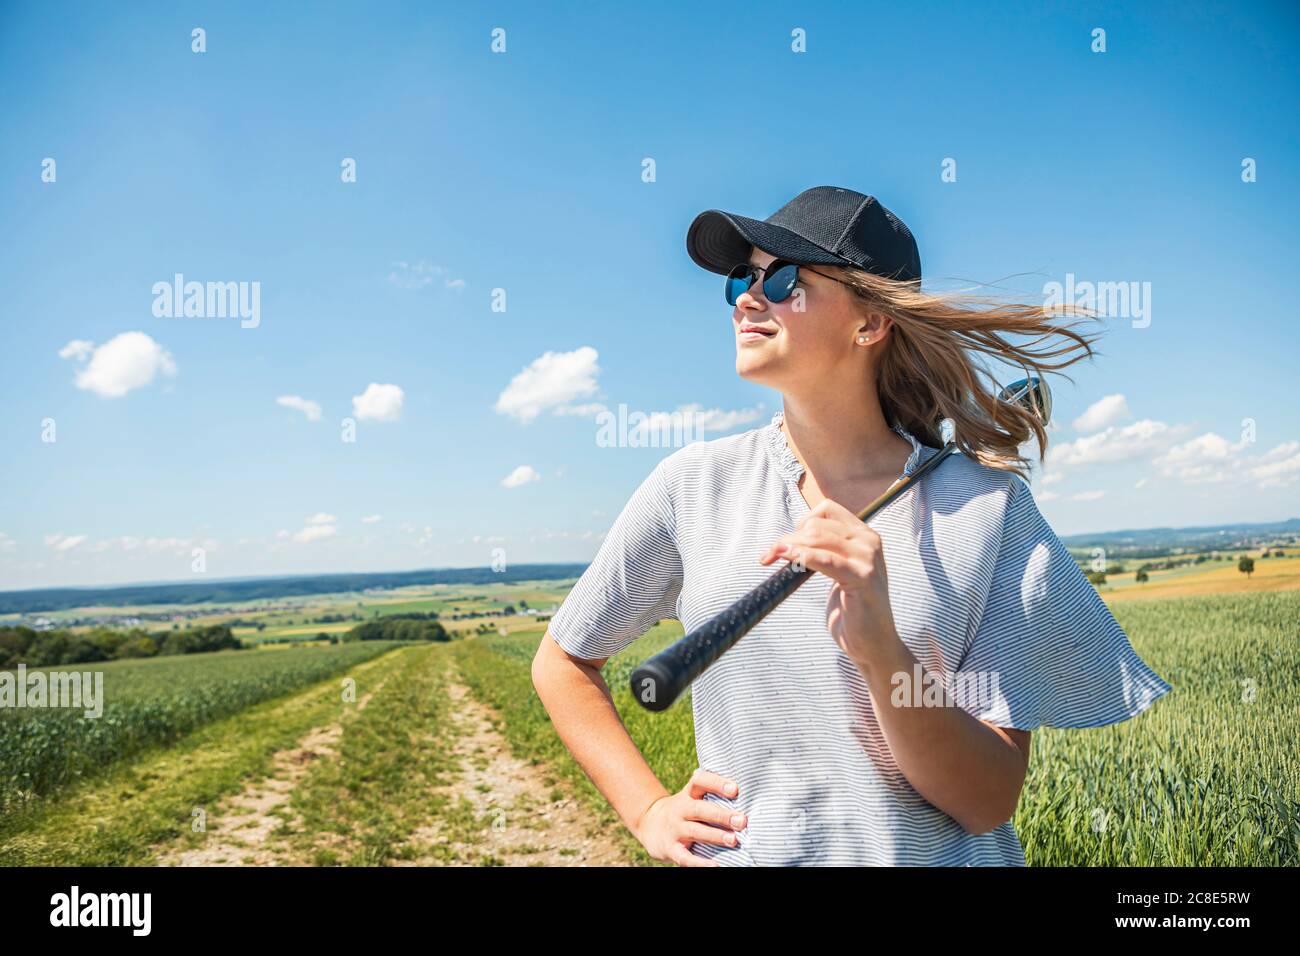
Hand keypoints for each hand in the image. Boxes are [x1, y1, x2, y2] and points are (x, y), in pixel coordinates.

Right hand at [631, 769, 747, 866]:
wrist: (649, 824)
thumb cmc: (684, 810)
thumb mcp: (691, 797)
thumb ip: (712, 796)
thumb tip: (750, 799)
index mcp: (688, 794)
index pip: (700, 781)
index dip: (716, 783)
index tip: (735, 789)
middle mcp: (680, 809)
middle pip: (700, 809)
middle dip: (721, 815)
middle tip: (742, 820)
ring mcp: (674, 829)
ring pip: (695, 831)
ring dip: (715, 836)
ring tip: (734, 840)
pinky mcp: (670, 849)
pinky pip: (685, 857)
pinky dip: (700, 862)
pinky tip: (715, 865)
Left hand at [759, 497, 898, 668]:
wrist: (875, 644)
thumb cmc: (853, 610)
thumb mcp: (840, 573)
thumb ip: (826, 552)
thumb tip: (790, 539)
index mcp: (864, 536)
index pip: (827, 509)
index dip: (801, 521)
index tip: (787, 544)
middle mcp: (869, 541)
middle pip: (816, 525)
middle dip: (787, 538)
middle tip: (768, 556)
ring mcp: (868, 558)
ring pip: (816, 537)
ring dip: (788, 546)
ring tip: (770, 558)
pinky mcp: (862, 577)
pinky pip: (825, 559)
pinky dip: (802, 556)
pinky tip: (788, 559)